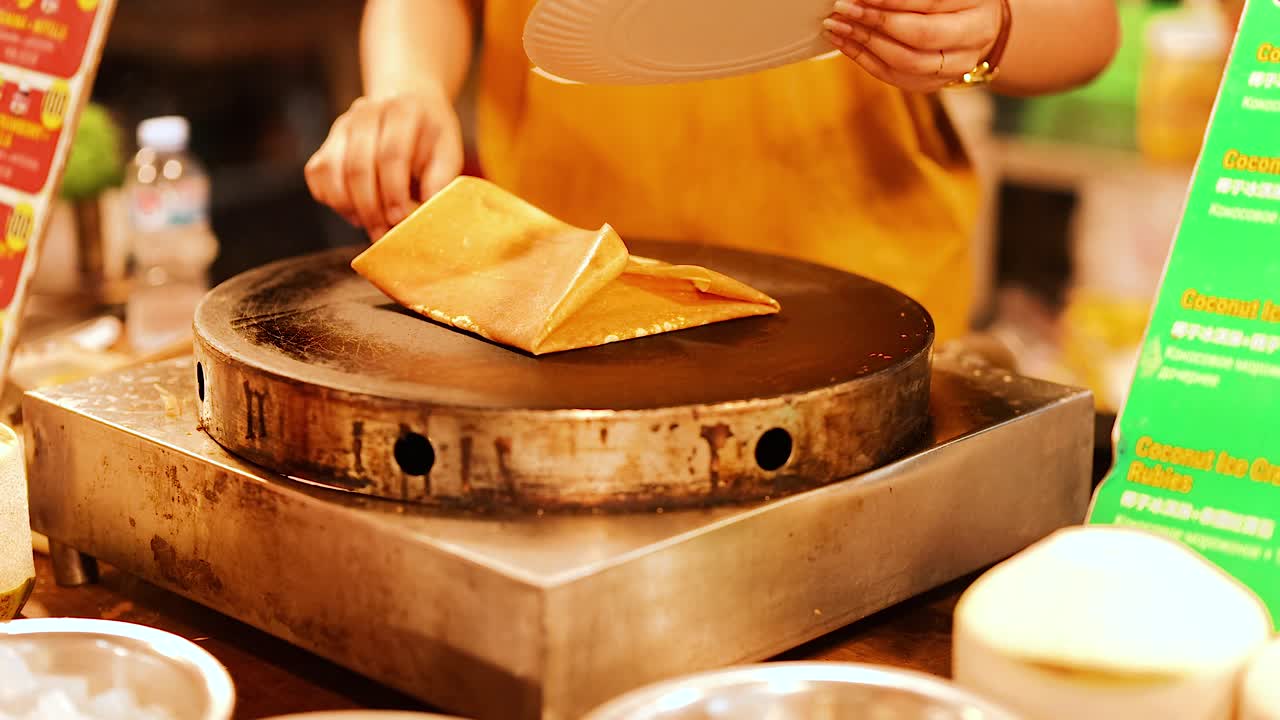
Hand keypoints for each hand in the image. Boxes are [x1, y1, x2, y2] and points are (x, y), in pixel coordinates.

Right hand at [305, 83, 462, 239]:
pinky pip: (317, 174)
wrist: (409, 105)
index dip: (393, 192)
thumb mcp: (448, 153)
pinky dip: (332, 199)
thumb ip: (439, 181)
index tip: (400, 218)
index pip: (391, 154)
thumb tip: (423, 215)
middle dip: (370, 207)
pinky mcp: (327, 141)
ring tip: (371, 226)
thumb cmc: (431, 138)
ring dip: (348, 207)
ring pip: (330, 170)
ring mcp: (342, 125)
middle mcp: (366, 111)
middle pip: (357, 165)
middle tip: (384, 232)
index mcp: (403, 110)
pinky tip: (356, 212)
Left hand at [823, 0, 1002, 92]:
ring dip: (864, 42)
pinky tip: (842, 42)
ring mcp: (954, 67)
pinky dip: (862, 58)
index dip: (892, 1)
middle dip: (876, 22)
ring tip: (835, 25)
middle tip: (843, 8)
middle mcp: (972, 38)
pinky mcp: (931, 84)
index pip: (932, 3)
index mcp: (977, 4)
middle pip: (921, 36)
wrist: (975, 27)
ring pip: (905, 62)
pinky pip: (892, 76)